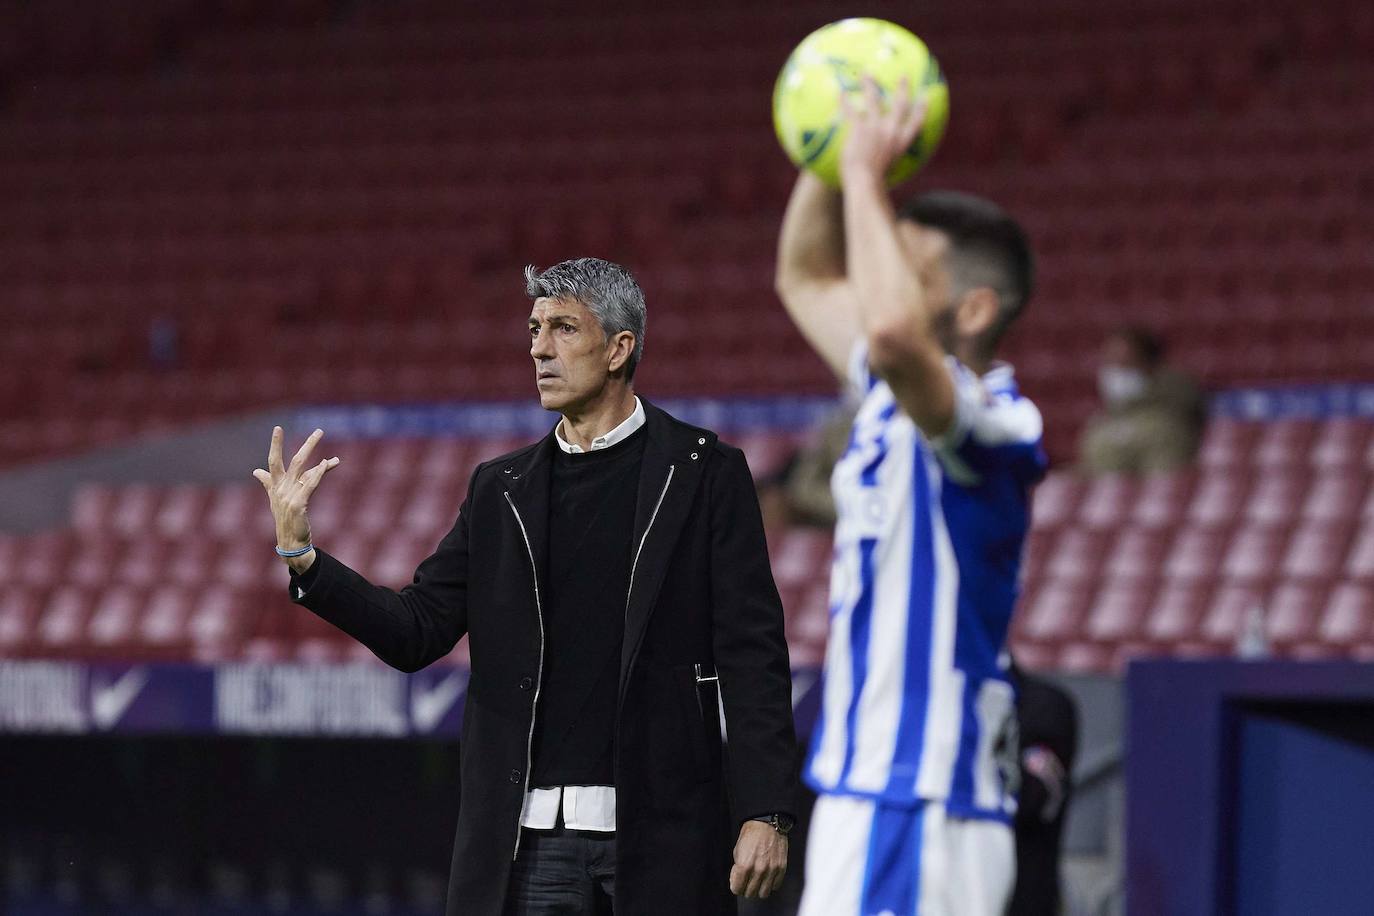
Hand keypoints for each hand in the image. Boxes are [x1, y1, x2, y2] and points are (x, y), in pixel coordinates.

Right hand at [252, 426, 339, 570]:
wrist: (290, 543)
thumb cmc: (286, 520)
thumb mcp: (275, 499)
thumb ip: (268, 483)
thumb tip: (256, 470)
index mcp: (276, 486)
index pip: (274, 461)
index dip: (275, 444)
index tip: (278, 428)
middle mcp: (282, 489)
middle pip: (294, 461)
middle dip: (307, 444)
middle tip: (320, 431)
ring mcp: (289, 496)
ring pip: (304, 469)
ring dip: (316, 454)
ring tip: (327, 443)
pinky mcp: (298, 504)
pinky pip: (310, 484)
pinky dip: (319, 472)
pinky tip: (326, 463)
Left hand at [728, 820, 787, 898]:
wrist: (766, 824)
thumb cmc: (751, 835)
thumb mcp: (737, 851)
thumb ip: (737, 869)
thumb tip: (738, 880)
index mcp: (744, 865)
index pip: (737, 889)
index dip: (736, 886)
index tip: (737, 883)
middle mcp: (758, 870)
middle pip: (750, 893)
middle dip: (746, 889)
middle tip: (746, 882)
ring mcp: (771, 870)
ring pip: (763, 894)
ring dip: (759, 890)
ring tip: (757, 882)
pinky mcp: (781, 868)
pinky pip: (775, 886)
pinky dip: (770, 884)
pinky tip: (767, 877)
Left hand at [838, 75, 928, 187]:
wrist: (865, 183)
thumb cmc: (874, 182)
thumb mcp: (888, 170)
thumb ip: (888, 160)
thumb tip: (884, 163)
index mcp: (902, 143)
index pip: (917, 122)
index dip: (922, 108)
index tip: (925, 97)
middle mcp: (892, 131)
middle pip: (901, 104)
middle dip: (903, 88)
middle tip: (904, 76)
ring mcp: (876, 128)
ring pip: (874, 99)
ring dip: (870, 84)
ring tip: (865, 74)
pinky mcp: (860, 129)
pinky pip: (851, 111)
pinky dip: (845, 101)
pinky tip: (840, 93)